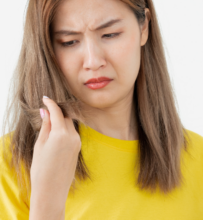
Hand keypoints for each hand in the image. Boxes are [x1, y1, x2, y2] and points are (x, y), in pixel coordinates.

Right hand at [30, 96, 80, 218]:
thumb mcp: (40, 145)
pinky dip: (65, 128)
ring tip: (50, 121)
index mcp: (61, 134)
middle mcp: (72, 136)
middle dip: (56, 111)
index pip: (57, 112)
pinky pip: (72, 132)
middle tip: (46, 109)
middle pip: (65, 116)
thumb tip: (45, 111)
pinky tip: (57, 132)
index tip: (45, 98)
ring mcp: (77, 141)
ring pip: (69, 124)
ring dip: (61, 120)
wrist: (52, 189)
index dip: (51, 103)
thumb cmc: (41, 168)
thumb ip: (45, 126)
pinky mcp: (78, 147)